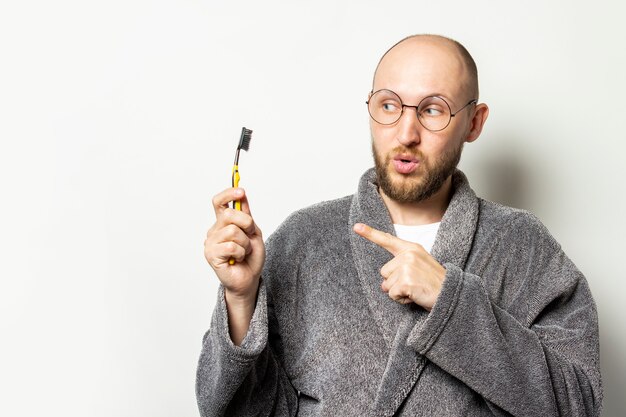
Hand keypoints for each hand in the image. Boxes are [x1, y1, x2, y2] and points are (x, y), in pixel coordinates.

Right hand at [204, 187, 264, 302]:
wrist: (249, 278)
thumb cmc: (250, 257)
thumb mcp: (254, 232)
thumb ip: (247, 214)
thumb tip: (242, 195)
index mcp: (224, 222)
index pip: (219, 202)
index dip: (228, 194)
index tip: (241, 191)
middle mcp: (215, 230)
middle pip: (229, 214)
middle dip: (247, 224)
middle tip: (250, 236)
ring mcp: (211, 242)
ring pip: (233, 231)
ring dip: (245, 243)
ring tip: (243, 251)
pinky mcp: (210, 254)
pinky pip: (231, 246)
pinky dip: (240, 253)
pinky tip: (237, 259)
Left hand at [353, 223, 444, 310]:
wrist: (452, 295)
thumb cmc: (435, 283)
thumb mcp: (419, 266)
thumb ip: (400, 268)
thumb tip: (383, 285)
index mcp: (412, 248)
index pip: (387, 240)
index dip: (370, 233)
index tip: (356, 226)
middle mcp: (408, 255)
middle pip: (384, 272)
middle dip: (395, 282)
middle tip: (414, 284)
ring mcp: (407, 267)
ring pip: (386, 285)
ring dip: (398, 292)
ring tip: (416, 290)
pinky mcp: (406, 281)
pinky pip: (392, 294)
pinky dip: (401, 300)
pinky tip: (414, 296)